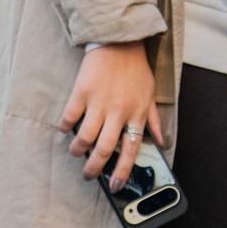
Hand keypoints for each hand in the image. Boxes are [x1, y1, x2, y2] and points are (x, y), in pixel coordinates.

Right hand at [59, 40, 161, 183]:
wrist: (119, 41)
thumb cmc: (135, 69)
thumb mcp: (150, 94)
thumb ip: (154, 120)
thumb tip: (161, 142)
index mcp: (136, 113)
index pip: (131, 149)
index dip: (123, 171)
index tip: (116, 186)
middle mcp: (118, 111)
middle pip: (105, 149)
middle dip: (95, 168)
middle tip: (89, 175)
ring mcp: (99, 102)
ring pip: (85, 137)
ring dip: (78, 151)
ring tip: (77, 153)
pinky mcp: (82, 92)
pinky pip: (70, 117)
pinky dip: (65, 127)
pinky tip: (66, 130)